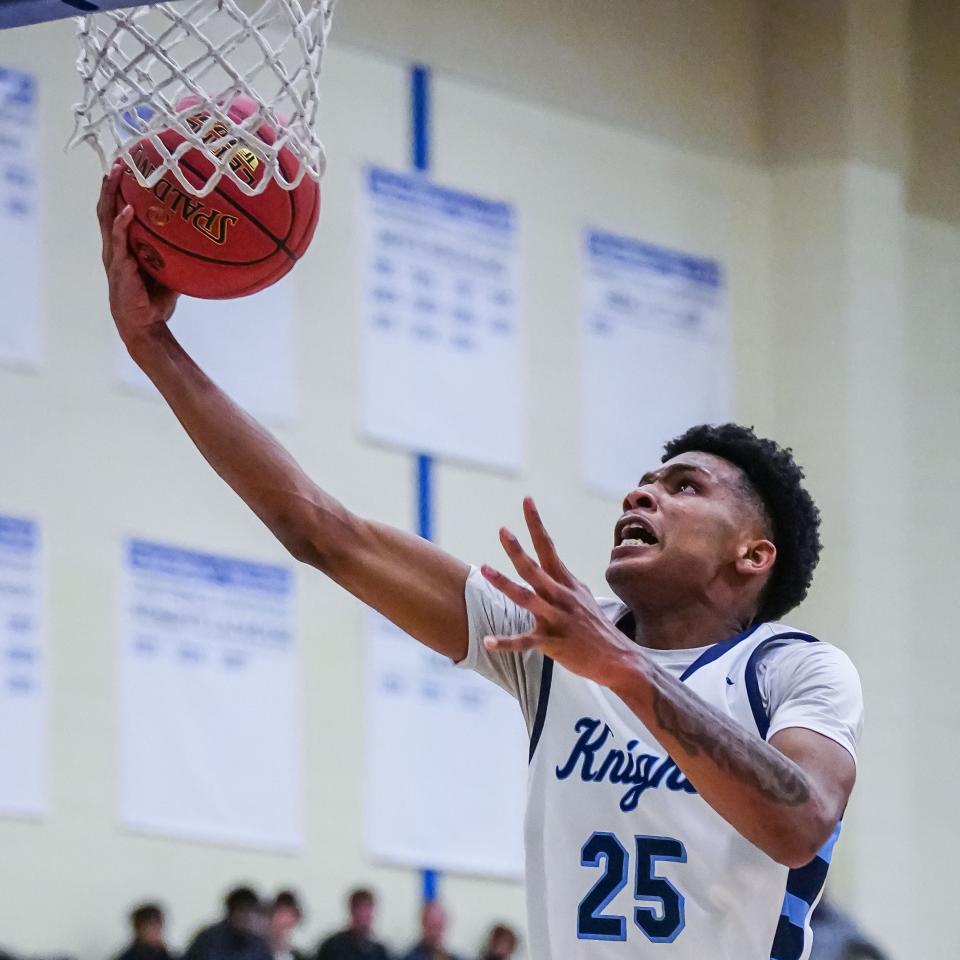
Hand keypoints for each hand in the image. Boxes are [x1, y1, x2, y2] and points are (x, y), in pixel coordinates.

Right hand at [97, 164, 178, 347]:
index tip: (127, 169)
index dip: (120, 192)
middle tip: (119, 161)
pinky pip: (119, 240)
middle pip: (107, 208)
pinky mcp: (119, 266)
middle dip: (111, 184)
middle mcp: (115, 247)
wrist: (146, 324)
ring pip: (107, 218)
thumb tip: (208, 242)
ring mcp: (114, 255)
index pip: (118, 212)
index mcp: (125, 247)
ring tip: (116, 174)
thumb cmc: (156, 300)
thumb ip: (180, 255)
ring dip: (110, 194)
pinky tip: (128, 210)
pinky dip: (122, 223)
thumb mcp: (171, 272)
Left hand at [481, 497, 640, 685]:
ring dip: (503, 583)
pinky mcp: (552, 642)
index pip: (548, 547)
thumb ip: (563, 582)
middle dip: (517, 549)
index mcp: (566, 583)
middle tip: (503, 531)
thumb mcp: (582, 597)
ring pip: (526, 598)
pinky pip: (524, 642)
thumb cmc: (596, 628)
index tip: (526, 500)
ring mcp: (556, 619)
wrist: (619, 659)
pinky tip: (487, 642)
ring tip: (484, 569)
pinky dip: (504, 642)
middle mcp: (560, 596)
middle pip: (534, 569)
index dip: (535, 524)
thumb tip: (553, 566)